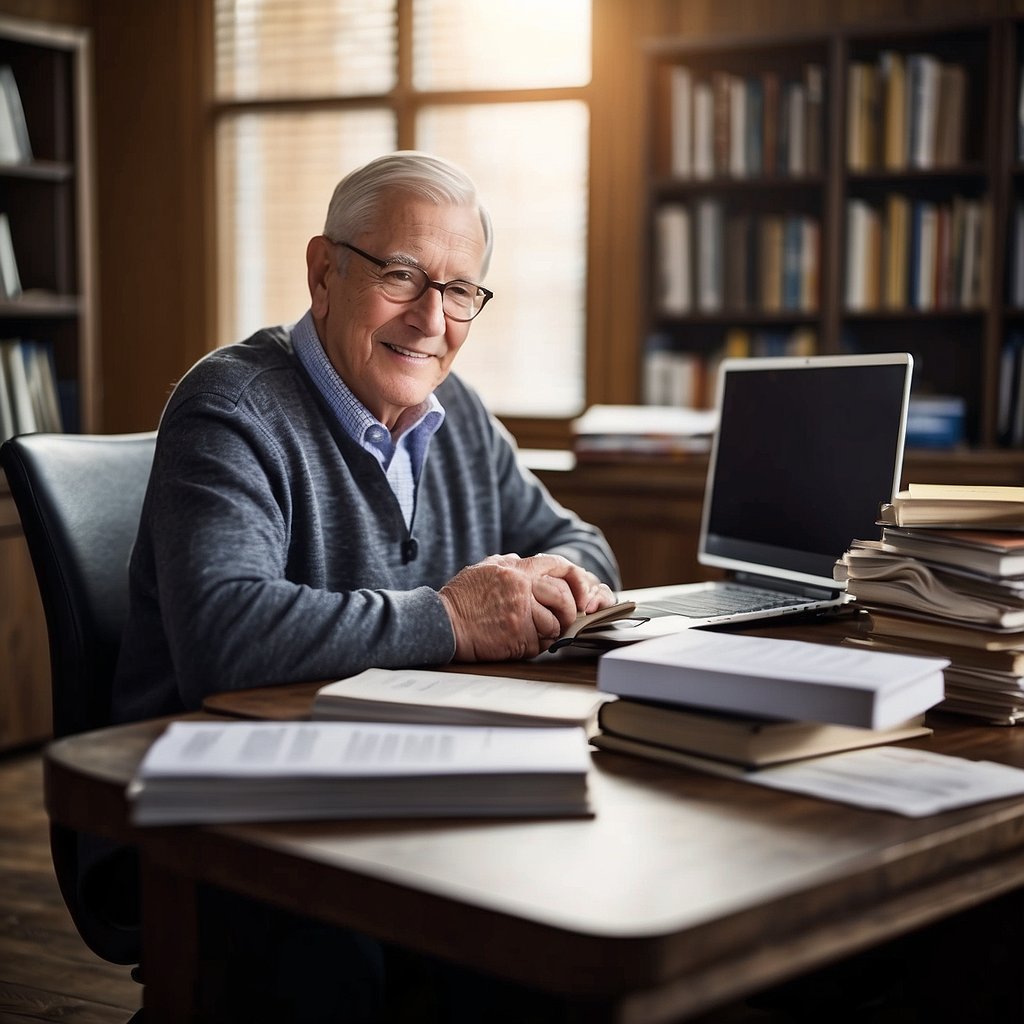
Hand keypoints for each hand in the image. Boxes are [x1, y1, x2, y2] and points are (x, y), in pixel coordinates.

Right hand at [438, 554, 613, 661]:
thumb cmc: (459, 600)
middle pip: (563, 596)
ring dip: (548, 633)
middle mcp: (519, 586)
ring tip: (528, 632)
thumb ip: (508, 564)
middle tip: (560, 621)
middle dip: (567, 612)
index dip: (576, 579)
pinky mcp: (517, 635)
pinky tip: (518, 641)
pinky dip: (536, 646)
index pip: (558, 565)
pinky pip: (542, 643)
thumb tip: (524, 561)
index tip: (580, 593)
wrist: (442, 624)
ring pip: (555, 623)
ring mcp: (520, 611)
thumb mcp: (482, 570)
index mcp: (514, 568)